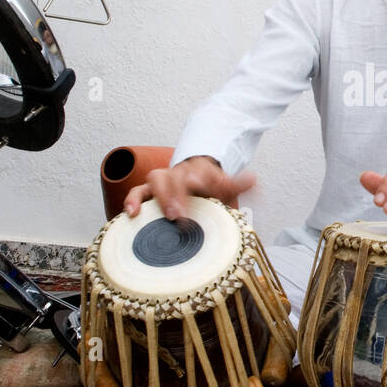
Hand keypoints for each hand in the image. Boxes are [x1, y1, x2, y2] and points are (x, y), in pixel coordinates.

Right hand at [123, 155, 254, 218]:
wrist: (192, 176)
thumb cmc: (208, 186)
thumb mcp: (224, 184)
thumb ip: (237, 184)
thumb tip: (254, 179)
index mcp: (199, 171)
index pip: (199, 171)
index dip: (198, 178)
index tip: (200, 184)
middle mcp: (179, 174)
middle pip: (175, 177)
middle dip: (176, 194)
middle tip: (179, 213)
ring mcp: (162, 182)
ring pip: (155, 180)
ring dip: (159, 197)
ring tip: (165, 215)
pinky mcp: (148, 192)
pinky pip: (137, 193)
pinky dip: (132, 201)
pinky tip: (131, 214)